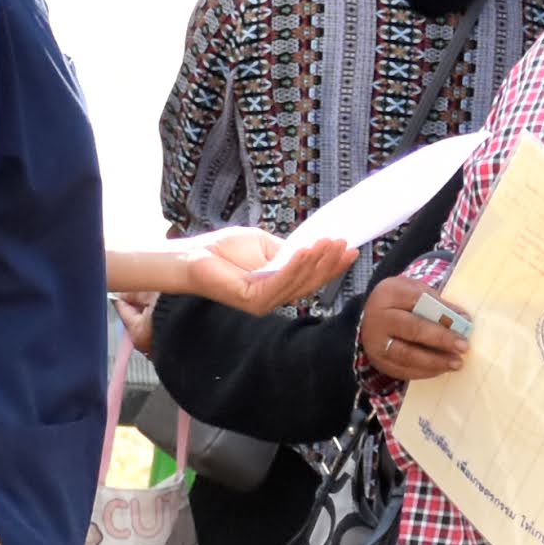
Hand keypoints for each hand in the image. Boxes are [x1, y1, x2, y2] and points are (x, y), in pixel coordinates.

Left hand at [142, 226, 352, 317]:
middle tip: (343, 243)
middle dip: (329, 262)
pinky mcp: (253, 300)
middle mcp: (275, 298)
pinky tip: (306, 251)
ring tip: (328, 243)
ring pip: (298, 283)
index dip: (332, 264)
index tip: (350, 247)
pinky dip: (295, 266)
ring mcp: (264, 302)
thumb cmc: (224, 250)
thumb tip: (311, 248)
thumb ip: (288, 250)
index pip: (311, 277)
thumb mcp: (265, 245)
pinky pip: (279, 282)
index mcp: (279, 285)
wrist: (193, 256)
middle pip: (310, 283)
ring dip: (316, 261)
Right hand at [359, 268, 469, 381]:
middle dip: (441, 338)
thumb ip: (436, 302)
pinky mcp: (380, 362)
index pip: (417, 300)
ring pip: (407, 355)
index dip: (443, 310)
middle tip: (463, 346)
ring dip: (435, 361)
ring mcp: (375, 344)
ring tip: (456, 363)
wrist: (371, 319)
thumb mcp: (414, 291)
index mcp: (388, 295)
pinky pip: (403, 370)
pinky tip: (441, 368)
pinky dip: (425, 371)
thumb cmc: (399, 303)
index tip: (466, 320)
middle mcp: (378, 319)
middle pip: (412, 329)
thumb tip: (462, 319)